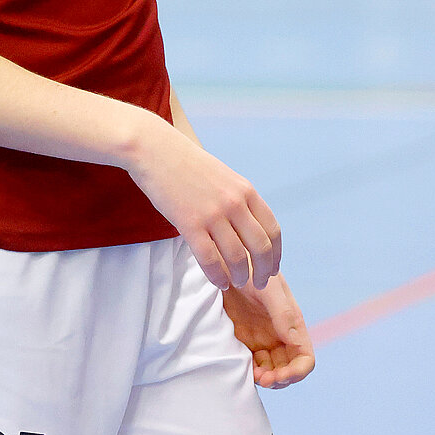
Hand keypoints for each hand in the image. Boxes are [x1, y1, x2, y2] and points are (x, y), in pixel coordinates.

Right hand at [125, 119, 281, 290]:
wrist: (157, 151)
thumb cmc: (188, 165)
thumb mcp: (224, 178)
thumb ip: (239, 199)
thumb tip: (249, 226)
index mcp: (246, 191)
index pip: (273, 229)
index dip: (276, 254)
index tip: (273, 268)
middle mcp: (235, 202)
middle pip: (261, 247)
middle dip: (263, 270)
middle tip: (260, 283)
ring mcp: (213, 213)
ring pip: (237, 256)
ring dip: (240, 276)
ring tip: (237, 283)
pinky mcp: (189, 223)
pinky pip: (210, 259)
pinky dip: (217, 276)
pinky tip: (219, 283)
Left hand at [224, 275, 315, 388]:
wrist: (223, 263)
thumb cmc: (250, 269)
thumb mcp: (268, 288)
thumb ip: (283, 313)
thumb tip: (295, 342)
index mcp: (292, 324)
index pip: (305, 358)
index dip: (297, 372)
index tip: (280, 376)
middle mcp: (280, 335)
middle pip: (289, 370)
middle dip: (280, 379)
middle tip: (263, 378)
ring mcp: (262, 340)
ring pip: (271, 371)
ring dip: (266, 379)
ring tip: (253, 374)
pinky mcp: (243, 340)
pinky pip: (252, 365)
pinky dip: (251, 373)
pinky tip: (243, 368)